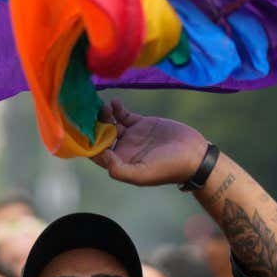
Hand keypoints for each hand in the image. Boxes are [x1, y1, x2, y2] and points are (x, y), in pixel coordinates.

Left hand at [90, 100, 208, 185]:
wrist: (194, 155)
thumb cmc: (169, 168)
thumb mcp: (143, 174)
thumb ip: (120, 169)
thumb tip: (101, 155)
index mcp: (120, 163)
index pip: (96, 153)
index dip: (87, 143)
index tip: (82, 131)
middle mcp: (122, 149)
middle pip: (100, 136)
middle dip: (92, 125)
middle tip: (89, 114)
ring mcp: (131, 135)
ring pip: (109, 123)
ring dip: (103, 115)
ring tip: (105, 108)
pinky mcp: (141, 123)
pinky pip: (123, 114)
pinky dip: (116, 108)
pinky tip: (114, 102)